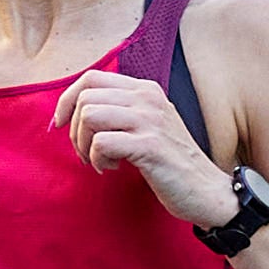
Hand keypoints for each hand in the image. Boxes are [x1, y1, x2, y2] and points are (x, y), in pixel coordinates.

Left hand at [56, 70, 229, 223]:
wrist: (207, 190)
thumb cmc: (172, 162)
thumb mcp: (149, 125)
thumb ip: (122, 111)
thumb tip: (76, 111)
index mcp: (145, 90)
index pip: (91, 78)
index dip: (67, 100)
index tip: (61, 125)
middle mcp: (147, 98)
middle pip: (85, 97)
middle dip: (74, 129)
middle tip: (86, 153)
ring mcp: (149, 120)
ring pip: (89, 115)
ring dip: (84, 144)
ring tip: (99, 161)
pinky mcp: (149, 146)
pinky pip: (101, 143)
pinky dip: (98, 160)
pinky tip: (112, 168)